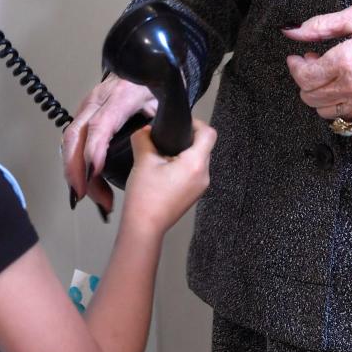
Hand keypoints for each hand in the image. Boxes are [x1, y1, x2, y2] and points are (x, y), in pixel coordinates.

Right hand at [62, 74, 157, 214]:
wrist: (147, 63)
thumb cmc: (158, 85)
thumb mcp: (166, 103)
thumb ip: (162, 125)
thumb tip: (161, 151)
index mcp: (120, 97)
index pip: (100, 125)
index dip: (94, 150)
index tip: (94, 174)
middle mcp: (98, 100)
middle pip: (75, 135)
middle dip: (75, 168)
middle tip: (82, 195)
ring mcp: (87, 105)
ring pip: (70, 140)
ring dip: (74, 170)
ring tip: (87, 196)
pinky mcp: (84, 114)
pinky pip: (72, 140)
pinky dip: (75, 163)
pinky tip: (84, 182)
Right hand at [121, 120, 215, 236]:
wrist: (144, 227)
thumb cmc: (145, 197)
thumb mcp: (143, 161)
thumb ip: (144, 138)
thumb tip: (144, 130)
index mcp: (196, 164)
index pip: (209, 134)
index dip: (196, 124)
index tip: (181, 124)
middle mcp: (204, 176)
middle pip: (203, 147)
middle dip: (186, 140)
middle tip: (166, 140)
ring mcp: (200, 187)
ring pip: (198, 161)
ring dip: (184, 155)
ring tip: (163, 157)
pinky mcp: (194, 195)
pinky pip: (194, 173)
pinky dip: (183, 167)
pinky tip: (164, 172)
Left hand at [284, 4, 351, 124]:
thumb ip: (322, 26)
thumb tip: (292, 30)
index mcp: (348, 61)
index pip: (304, 77)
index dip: (295, 66)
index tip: (297, 57)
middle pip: (310, 97)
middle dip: (306, 80)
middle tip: (314, 62)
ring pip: (326, 111)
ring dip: (322, 94)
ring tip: (332, 74)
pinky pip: (349, 116)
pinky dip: (344, 102)